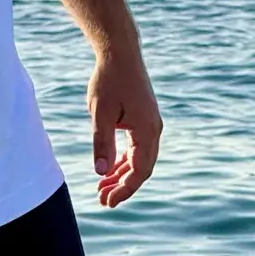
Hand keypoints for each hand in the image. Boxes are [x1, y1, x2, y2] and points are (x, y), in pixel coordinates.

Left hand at [88, 49, 162, 207]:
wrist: (120, 53)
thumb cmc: (109, 80)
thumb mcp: (100, 113)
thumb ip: (102, 143)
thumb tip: (101, 172)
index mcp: (147, 131)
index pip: (139, 171)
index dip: (124, 190)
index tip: (107, 202)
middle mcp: (154, 130)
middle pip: (142, 169)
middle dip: (123, 187)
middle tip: (102, 201)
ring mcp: (150, 124)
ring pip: (140, 159)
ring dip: (122, 175)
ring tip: (102, 189)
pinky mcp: (144, 119)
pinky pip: (137, 147)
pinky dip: (124, 160)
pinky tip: (110, 169)